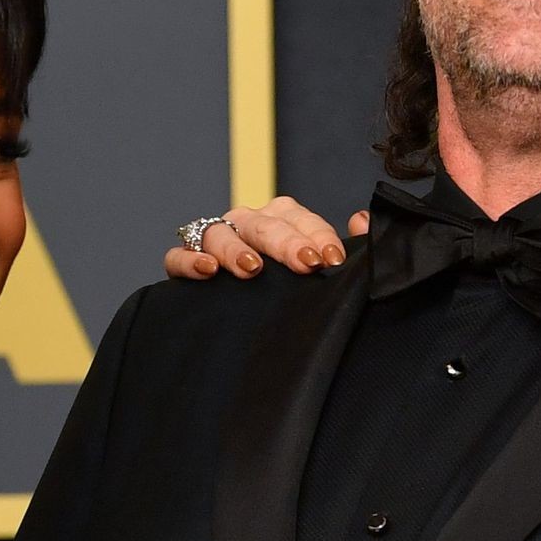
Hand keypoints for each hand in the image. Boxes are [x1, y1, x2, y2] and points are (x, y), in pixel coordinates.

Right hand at [164, 197, 366, 280]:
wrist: (250, 322)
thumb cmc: (291, 285)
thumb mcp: (320, 265)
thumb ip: (341, 246)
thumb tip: (362, 222)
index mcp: (280, 219)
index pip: (298, 218)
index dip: (317, 235)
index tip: (332, 260)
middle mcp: (247, 224)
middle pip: (262, 224)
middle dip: (285, 243)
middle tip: (306, 264)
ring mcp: (215, 241)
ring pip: (218, 233)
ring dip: (235, 248)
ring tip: (253, 269)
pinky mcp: (186, 264)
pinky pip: (178, 257)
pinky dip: (189, 260)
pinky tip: (207, 272)